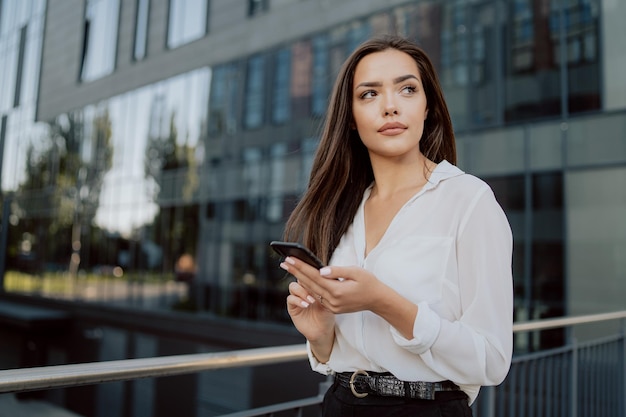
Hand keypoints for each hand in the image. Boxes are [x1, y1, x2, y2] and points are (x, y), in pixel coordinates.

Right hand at [282, 258, 334, 342]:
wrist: (324, 332)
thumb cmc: (330, 314)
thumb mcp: (335, 297)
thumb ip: (330, 284)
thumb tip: (323, 271)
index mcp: (316, 285)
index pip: (309, 271)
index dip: (303, 263)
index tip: (298, 255)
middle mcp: (305, 290)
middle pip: (299, 276)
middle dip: (294, 269)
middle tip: (290, 262)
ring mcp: (298, 299)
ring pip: (293, 287)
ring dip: (302, 291)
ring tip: (311, 299)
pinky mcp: (293, 308)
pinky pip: (291, 300)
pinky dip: (298, 300)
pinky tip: (306, 305)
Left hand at [284, 258, 417, 339]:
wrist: (378, 301)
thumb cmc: (369, 283)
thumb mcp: (356, 272)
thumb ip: (337, 271)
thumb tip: (320, 270)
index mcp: (337, 291)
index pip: (314, 277)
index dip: (301, 267)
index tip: (289, 259)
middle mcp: (332, 301)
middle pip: (309, 284)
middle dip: (296, 272)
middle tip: (284, 262)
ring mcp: (332, 306)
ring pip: (312, 291)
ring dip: (301, 279)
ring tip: (290, 268)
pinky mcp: (333, 308)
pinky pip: (318, 296)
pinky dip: (310, 287)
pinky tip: (302, 278)